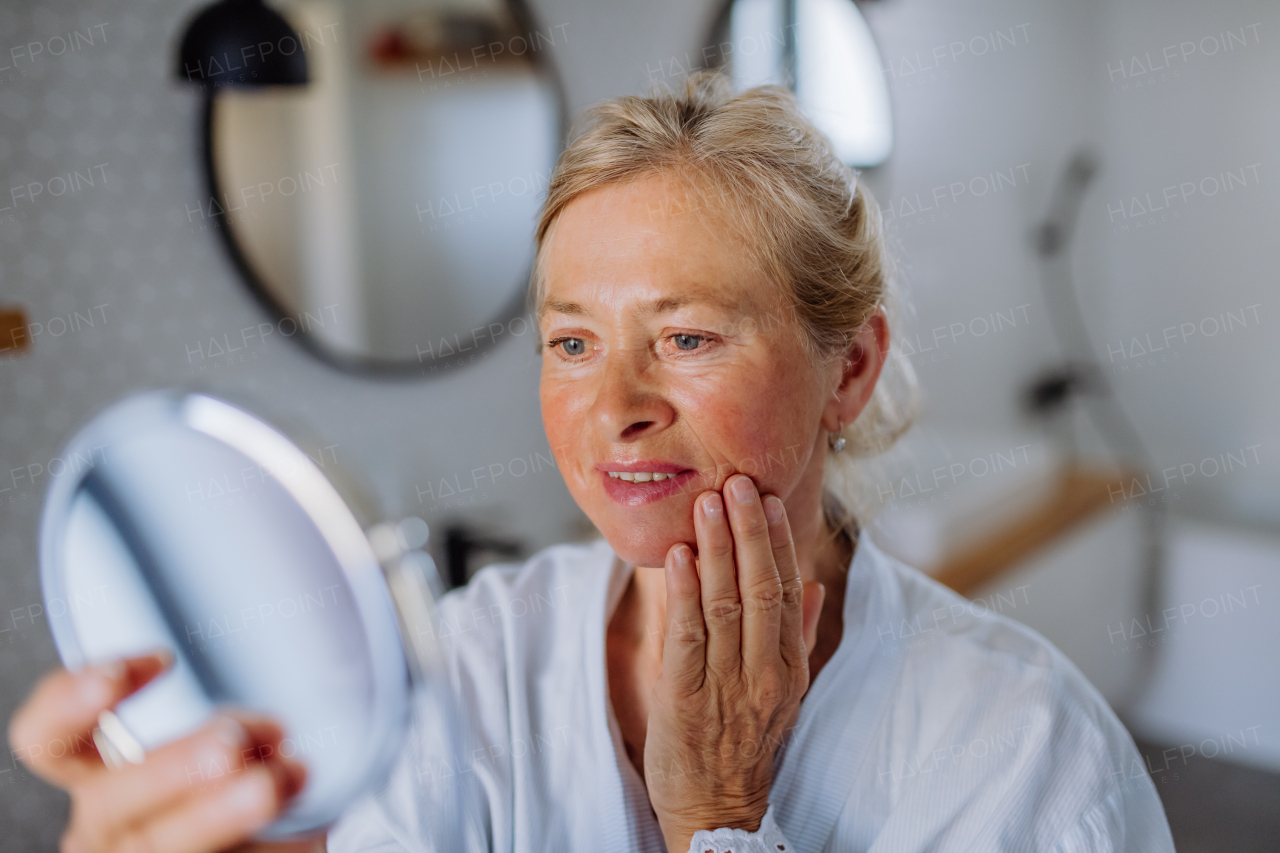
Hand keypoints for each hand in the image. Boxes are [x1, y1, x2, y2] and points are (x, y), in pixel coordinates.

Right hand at [8, 651, 321, 852]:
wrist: (267, 833)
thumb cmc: (235, 769)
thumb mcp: (216, 730)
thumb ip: (223, 715)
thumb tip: (275, 708)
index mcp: (95, 772)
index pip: (49, 741)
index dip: (72, 703)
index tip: (159, 658)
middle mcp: (108, 823)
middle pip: (108, 800)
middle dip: (169, 768)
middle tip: (229, 741)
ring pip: (161, 844)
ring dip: (216, 813)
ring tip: (272, 781)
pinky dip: (267, 845)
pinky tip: (298, 824)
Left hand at [644, 474, 823, 852]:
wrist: (715, 809)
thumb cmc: (746, 744)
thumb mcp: (787, 693)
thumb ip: (801, 635)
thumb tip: (816, 583)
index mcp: (789, 667)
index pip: (788, 591)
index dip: (778, 542)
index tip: (767, 499)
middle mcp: (763, 673)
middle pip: (761, 588)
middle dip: (749, 531)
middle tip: (738, 483)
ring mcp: (725, 685)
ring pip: (725, 604)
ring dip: (716, 548)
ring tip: (708, 503)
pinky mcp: (684, 696)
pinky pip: (687, 635)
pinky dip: (684, 591)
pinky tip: (680, 556)